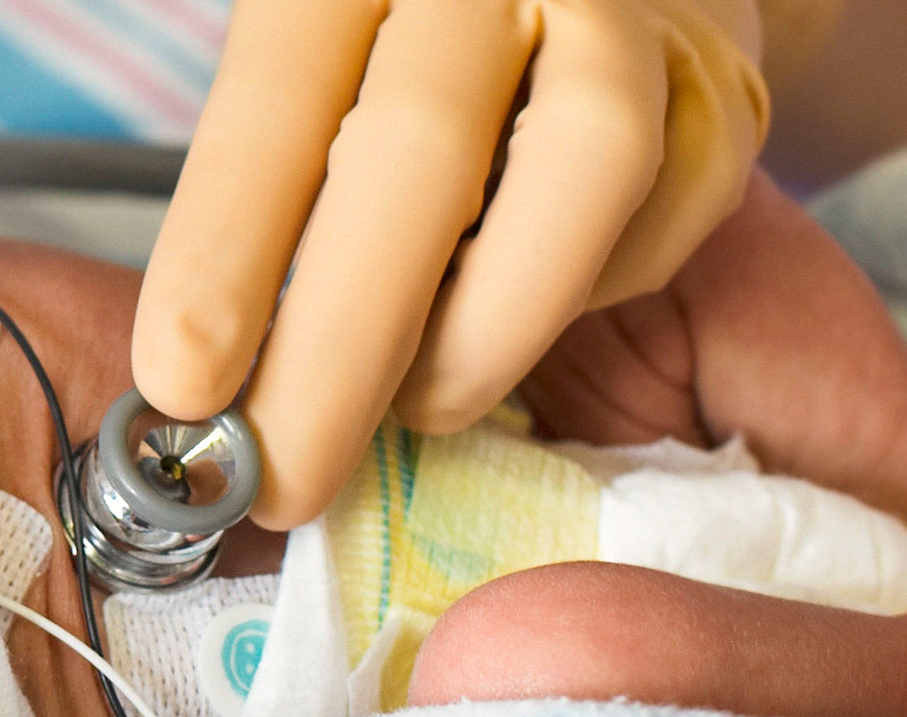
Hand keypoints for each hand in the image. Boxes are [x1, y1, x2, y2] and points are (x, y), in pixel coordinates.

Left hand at [133, 0, 772, 528]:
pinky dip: (581, 292)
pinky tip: (516, 308)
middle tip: (281, 480)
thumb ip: (269, 192)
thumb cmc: (408, 47)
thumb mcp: (312, 73)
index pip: (278, 104)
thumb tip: (203, 381)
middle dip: (338, 348)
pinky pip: (665, 205)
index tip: (183, 383)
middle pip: (417, 150)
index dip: (226, 251)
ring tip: (413, 407)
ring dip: (482, 331)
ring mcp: (622, 9)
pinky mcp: (723, 78)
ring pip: (582, 167)